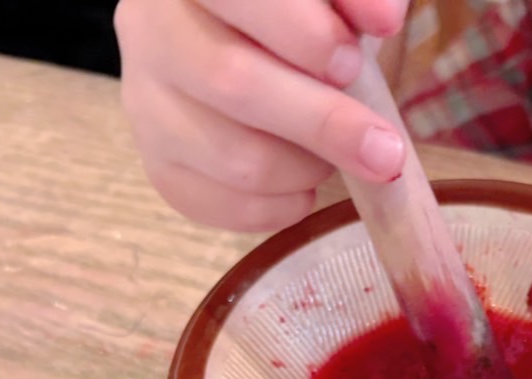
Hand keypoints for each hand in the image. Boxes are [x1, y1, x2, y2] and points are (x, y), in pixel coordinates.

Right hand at [114, 0, 409, 230]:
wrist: (246, 50)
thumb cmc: (294, 17)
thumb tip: (384, 17)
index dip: (303, 35)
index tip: (353, 65)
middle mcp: (150, 31)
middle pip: (232, 83)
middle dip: (323, 123)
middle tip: (384, 151)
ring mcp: (146, 104)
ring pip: (234, 157)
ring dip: (306, 169)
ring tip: (333, 157)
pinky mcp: (161, 166)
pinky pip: (224, 207)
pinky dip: (281, 207)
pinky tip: (304, 186)